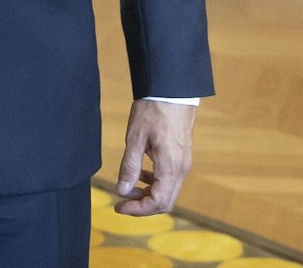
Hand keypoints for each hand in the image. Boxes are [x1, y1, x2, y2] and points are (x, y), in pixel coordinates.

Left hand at [114, 99, 195, 214]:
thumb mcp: (136, 138)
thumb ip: (130, 166)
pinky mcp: (181, 157)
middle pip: (165, 202)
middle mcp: (181, 169)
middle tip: (121, 201)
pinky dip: (154, 183)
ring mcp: (183, 164)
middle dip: (142, 206)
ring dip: (148, 194)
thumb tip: (122, 190)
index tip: (118, 206)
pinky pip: (169, 179)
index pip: (158, 202)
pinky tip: (139, 174)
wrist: (172, 92)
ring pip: (168, 191)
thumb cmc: (153, 112)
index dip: (138, 210)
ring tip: (127, 187)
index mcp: (170, 167)